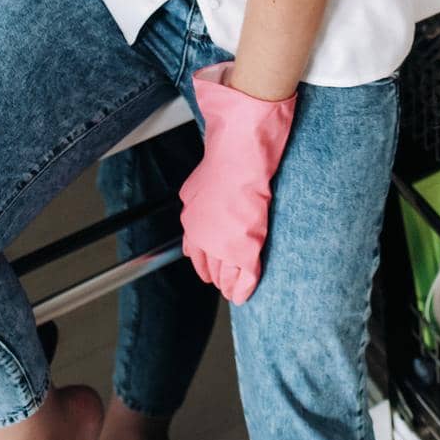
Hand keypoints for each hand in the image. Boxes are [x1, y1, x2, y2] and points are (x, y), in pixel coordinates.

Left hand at [178, 60, 296, 303]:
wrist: (241, 147)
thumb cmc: (226, 156)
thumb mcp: (199, 180)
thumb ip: (197, 198)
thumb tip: (194, 205)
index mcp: (192, 220)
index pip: (195, 254)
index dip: (206, 263)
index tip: (212, 270)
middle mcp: (202, 235)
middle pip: (209, 268)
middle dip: (218, 276)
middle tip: (227, 283)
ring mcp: (222, 242)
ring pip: (225, 275)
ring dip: (232, 284)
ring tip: (238, 290)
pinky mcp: (244, 244)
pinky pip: (244, 274)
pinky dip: (246, 285)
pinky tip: (248, 292)